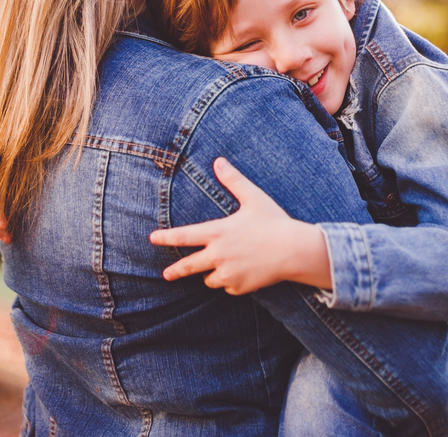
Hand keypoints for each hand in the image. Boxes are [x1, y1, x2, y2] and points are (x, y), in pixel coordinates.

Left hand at [149, 158, 331, 294]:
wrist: (294, 250)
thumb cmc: (273, 221)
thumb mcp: (253, 197)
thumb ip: (233, 180)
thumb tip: (218, 160)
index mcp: (217, 232)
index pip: (184, 236)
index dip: (166, 237)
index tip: (152, 238)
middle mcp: (218, 255)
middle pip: (188, 267)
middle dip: (176, 271)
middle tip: (167, 274)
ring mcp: (228, 274)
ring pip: (209, 279)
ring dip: (212, 274)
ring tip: (227, 264)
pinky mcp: (239, 287)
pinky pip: (228, 286)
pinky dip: (232, 281)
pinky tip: (245, 271)